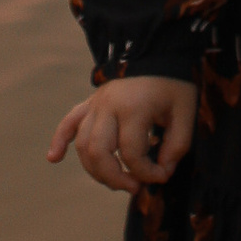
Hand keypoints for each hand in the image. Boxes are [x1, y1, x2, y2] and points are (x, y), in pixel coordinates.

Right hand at [46, 75, 196, 193]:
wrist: (161, 53)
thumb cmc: (175, 84)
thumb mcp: (186, 112)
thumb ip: (177, 145)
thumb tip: (161, 173)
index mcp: (133, 107)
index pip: (132, 154)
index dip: (147, 174)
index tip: (163, 176)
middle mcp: (109, 105)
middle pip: (99, 153)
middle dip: (115, 178)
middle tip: (135, 187)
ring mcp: (96, 102)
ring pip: (83, 145)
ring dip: (95, 170)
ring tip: (117, 181)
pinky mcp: (90, 101)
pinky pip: (69, 122)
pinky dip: (59, 140)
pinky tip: (54, 158)